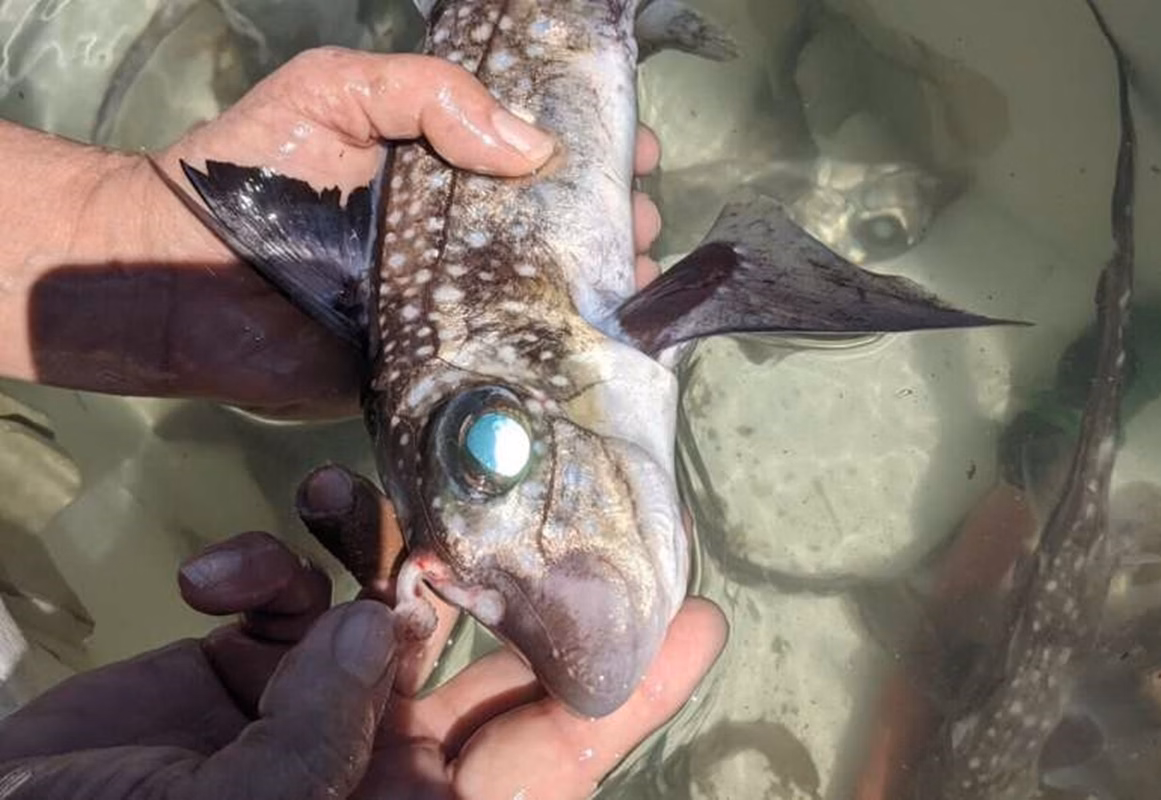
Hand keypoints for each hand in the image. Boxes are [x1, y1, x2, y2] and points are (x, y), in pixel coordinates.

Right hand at [0, 471, 725, 799]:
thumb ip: (322, 737)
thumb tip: (367, 626)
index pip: (553, 753)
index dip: (630, 690)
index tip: (700, 618)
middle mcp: (388, 761)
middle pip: (492, 660)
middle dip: (516, 571)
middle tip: (560, 474)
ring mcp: (322, 708)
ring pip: (393, 600)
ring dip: (375, 541)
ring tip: (333, 508)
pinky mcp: (255, 666)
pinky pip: (294, 595)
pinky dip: (269, 566)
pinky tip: (219, 570)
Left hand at [28, 49, 663, 416]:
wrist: (178, 277)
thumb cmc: (252, 171)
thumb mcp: (337, 92)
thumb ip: (426, 95)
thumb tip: (531, 147)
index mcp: (439, 170)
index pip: (535, 155)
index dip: (590, 148)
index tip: (633, 148)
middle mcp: (458, 238)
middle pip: (557, 225)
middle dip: (612, 217)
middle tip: (641, 216)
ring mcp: (452, 304)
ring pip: (546, 294)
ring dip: (603, 284)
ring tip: (641, 274)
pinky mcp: (437, 365)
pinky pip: (505, 358)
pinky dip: (556, 354)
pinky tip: (605, 344)